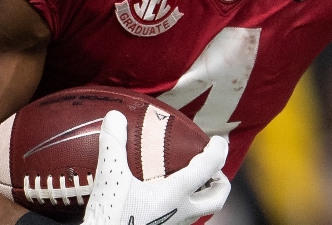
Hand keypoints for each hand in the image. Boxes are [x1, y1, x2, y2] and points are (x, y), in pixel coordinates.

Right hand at [82, 110, 229, 224]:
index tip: (217, 141)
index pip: (207, 169)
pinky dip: (181, 202)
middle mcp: (180, 212)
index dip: (217, 152)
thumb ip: (114, 146)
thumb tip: (115, 117)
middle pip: (216, 199)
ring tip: (193, 179)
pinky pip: (181, 216)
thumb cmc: (111, 217)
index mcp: (175, 195)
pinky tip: (163, 195)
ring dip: (202, 194)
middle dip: (220, 181)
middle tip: (214, 167)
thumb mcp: (111, 179)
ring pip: (200, 210)